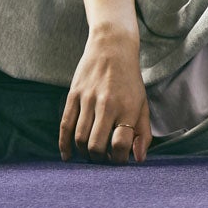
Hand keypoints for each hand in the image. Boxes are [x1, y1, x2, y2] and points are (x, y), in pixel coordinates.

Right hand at [61, 29, 149, 163]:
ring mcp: (87, 100)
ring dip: (85, 153)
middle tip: (104, 159)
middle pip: (96, 145)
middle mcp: (106, 105)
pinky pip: (65, 125)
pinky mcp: (73, 95)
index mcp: (127, 108)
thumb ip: (143, 133)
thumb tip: (138, 159)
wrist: (112, 47)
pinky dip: (64, 144)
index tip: (120, 160)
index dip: (119, 159)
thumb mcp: (143, 105)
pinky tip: (68, 156)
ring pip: (80, 138)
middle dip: (100, 159)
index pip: (120, 144)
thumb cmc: (130, 81)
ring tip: (92, 155)